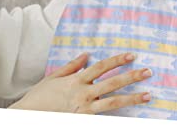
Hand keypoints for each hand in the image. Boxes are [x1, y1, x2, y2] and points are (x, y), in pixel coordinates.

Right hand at [9, 52, 151, 113]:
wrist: (30, 116)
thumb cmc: (41, 96)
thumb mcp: (54, 76)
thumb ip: (72, 66)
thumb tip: (87, 55)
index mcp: (77, 80)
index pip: (101, 67)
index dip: (116, 61)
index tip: (131, 56)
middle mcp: (83, 93)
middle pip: (112, 83)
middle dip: (131, 77)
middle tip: (147, 72)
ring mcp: (85, 109)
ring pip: (113, 102)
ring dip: (131, 98)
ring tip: (147, 95)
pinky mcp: (84, 121)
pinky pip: (103, 118)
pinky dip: (116, 116)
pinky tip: (130, 117)